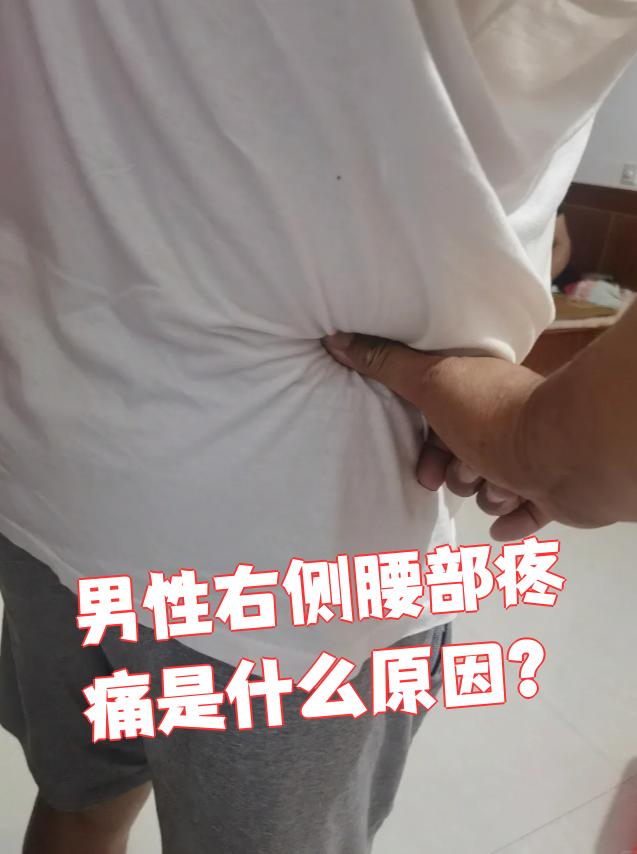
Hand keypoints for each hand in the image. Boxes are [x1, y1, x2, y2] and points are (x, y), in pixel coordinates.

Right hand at [323, 332, 569, 540]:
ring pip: (490, 489)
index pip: (442, 422)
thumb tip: (336, 339)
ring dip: (488, 494)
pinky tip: (507, 521)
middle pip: (463, 458)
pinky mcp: (552, 492)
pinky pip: (523, 515)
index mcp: (478, 396)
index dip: (426, 447)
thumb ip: (386, 365)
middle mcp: (505, 425)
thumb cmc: (492, 418)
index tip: (421, 468)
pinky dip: (513, 520)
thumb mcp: (430, 383)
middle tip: (459, 478)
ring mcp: (532, 459)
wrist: (565, 452)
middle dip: (455, 475)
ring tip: (500, 486)